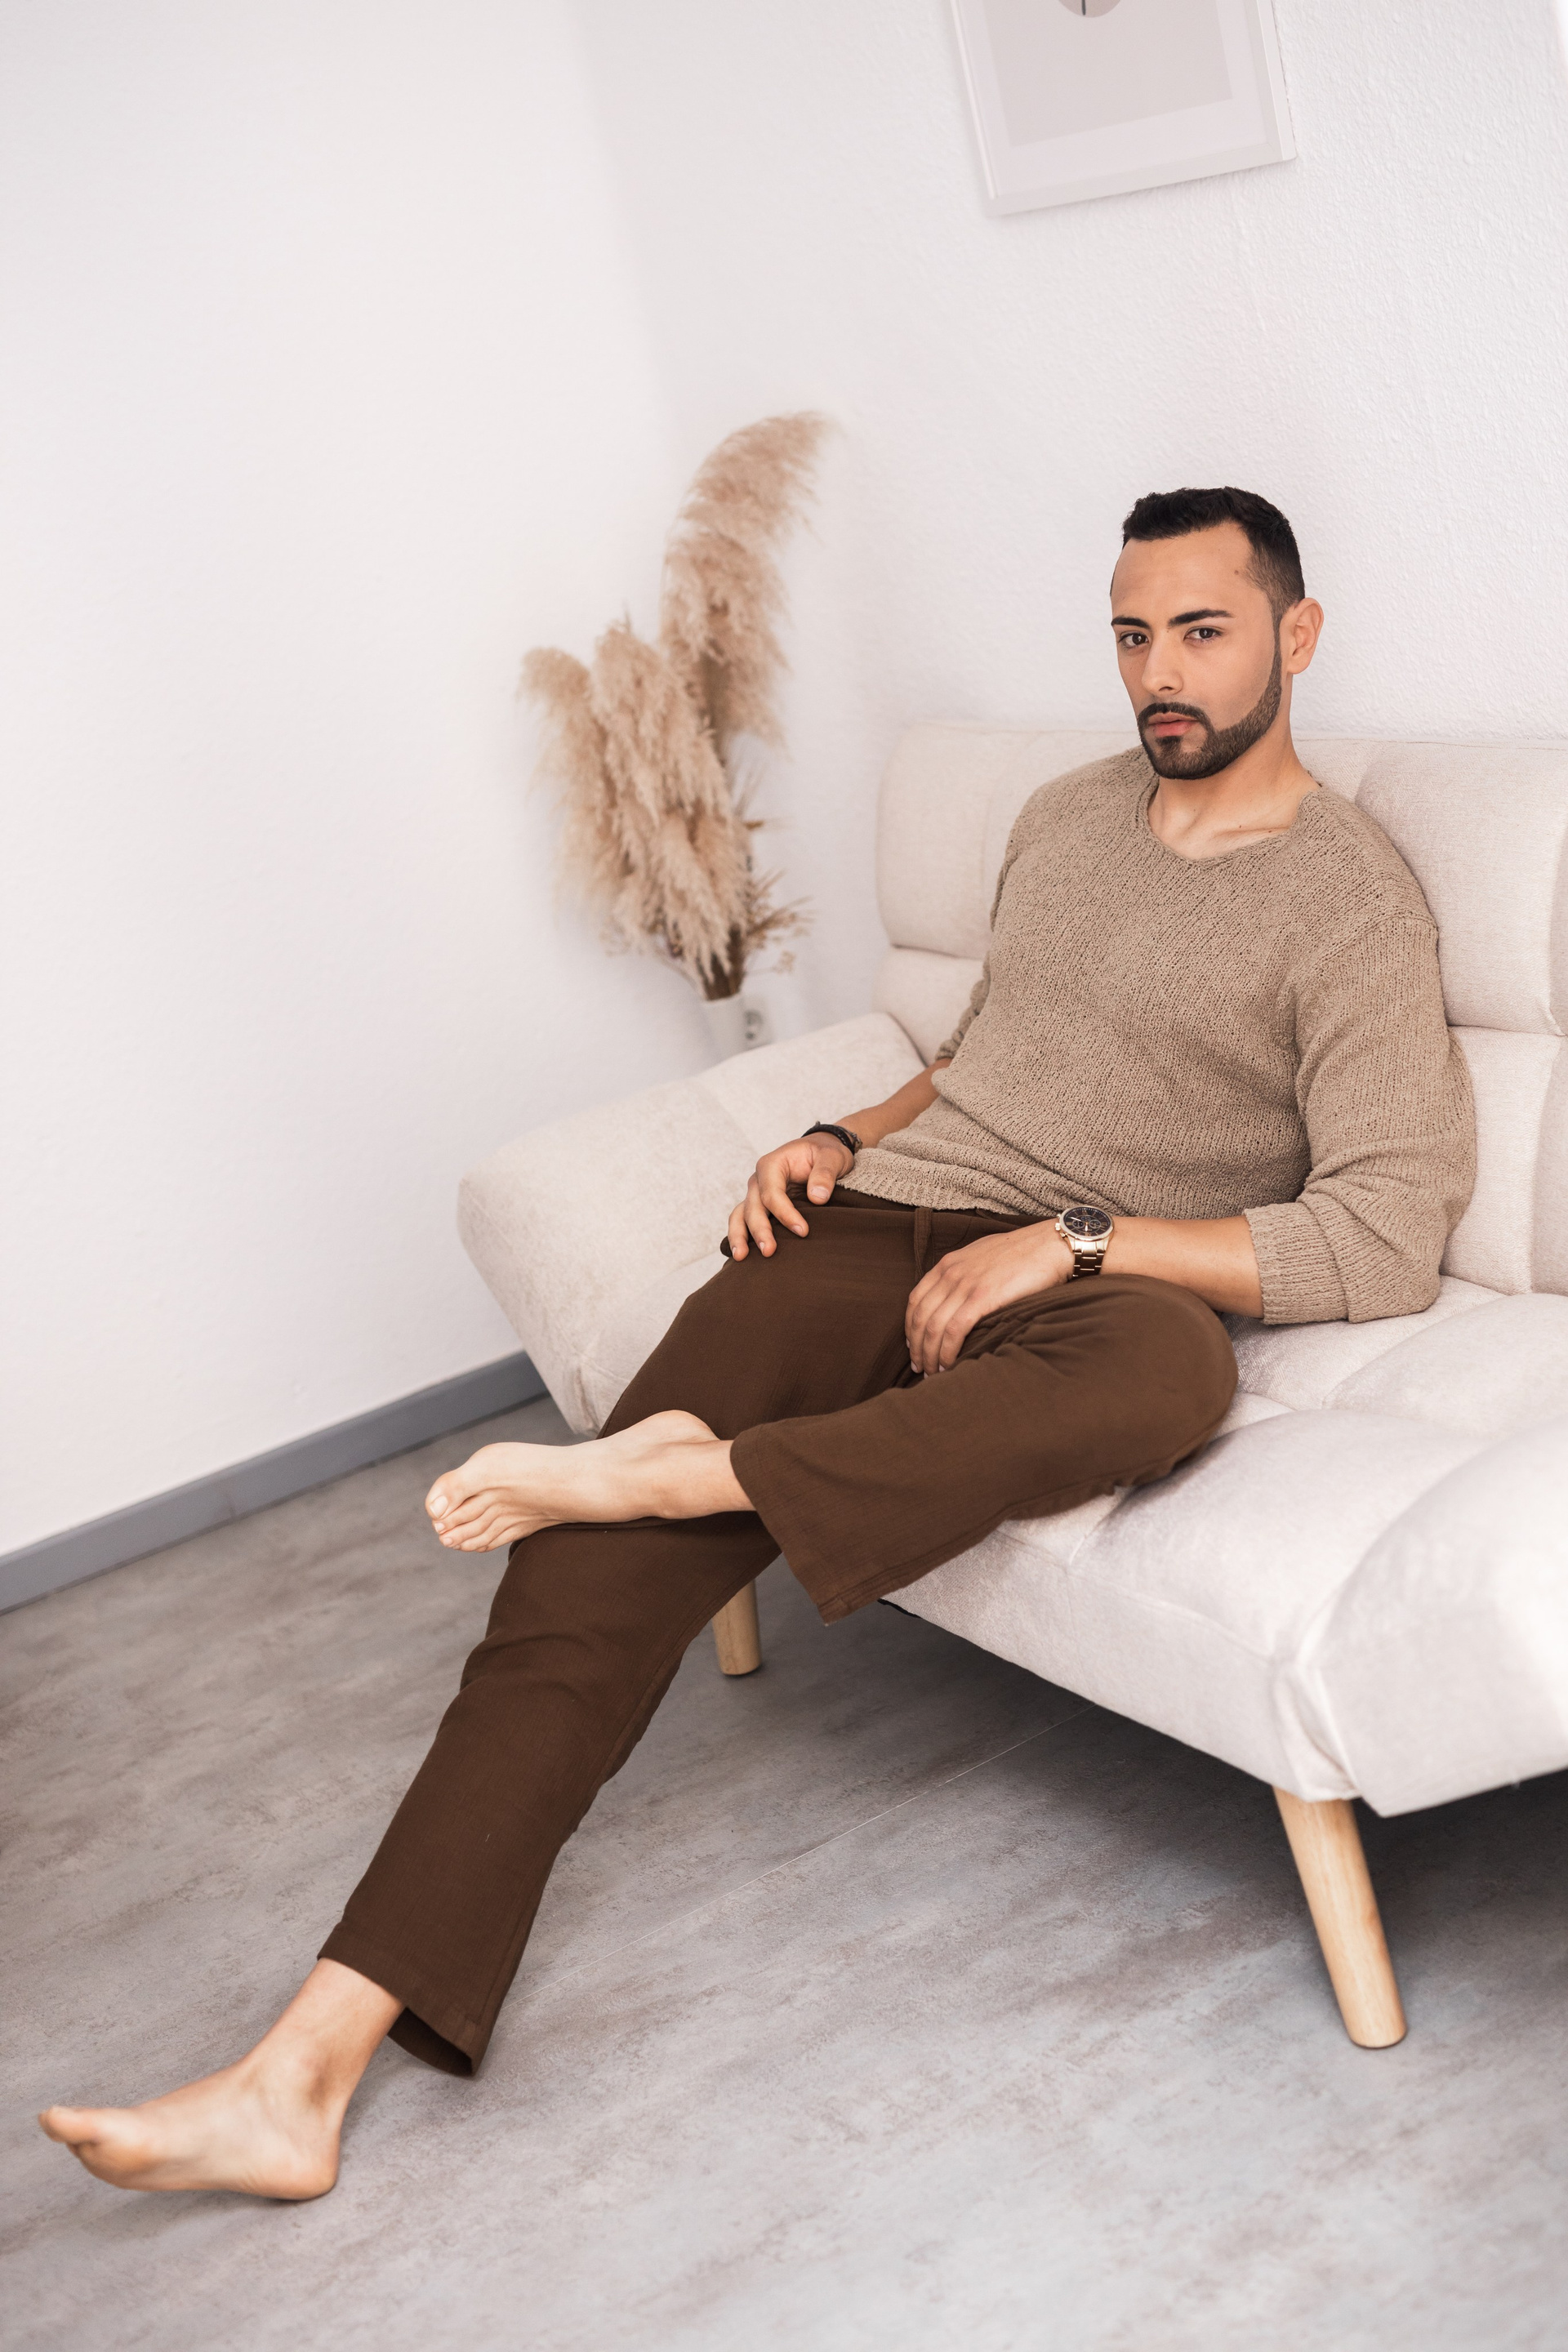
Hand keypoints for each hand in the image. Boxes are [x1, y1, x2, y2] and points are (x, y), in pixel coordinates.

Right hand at [728, 1133, 854, 1258]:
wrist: (821, 1154)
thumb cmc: (825, 1154)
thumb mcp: (831, 1156)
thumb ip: (825, 1174)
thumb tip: (817, 1197)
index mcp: (772, 1164)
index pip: (772, 1193)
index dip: (785, 1214)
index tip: (803, 1232)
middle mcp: (759, 1180)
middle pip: (753, 1207)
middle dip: (760, 1230)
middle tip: (770, 1252)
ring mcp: (756, 1195)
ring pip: (740, 1216)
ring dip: (739, 1237)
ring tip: (741, 1258)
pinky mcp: (760, 1207)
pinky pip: (744, 1222)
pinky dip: (742, 1237)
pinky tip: (743, 1256)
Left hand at [905, 1222, 1071, 1373]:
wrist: (1050, 1245)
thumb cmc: (1023, 1253)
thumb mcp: (983, 1257)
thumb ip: (966, 1274)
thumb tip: (960, 1298)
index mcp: (948, 1263)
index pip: (915, 1300)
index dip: (910, 1327)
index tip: (914, 1345)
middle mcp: (951, 1273)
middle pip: (920, 1317)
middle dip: (916, 1347)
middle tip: (920, 1367)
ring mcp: (965, 1285)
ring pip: (933, 1327)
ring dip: (929, 1354)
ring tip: (932, 1374)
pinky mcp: (982, 1298)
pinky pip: (953, 1330)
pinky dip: (947, 1351)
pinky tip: (949, 1365)